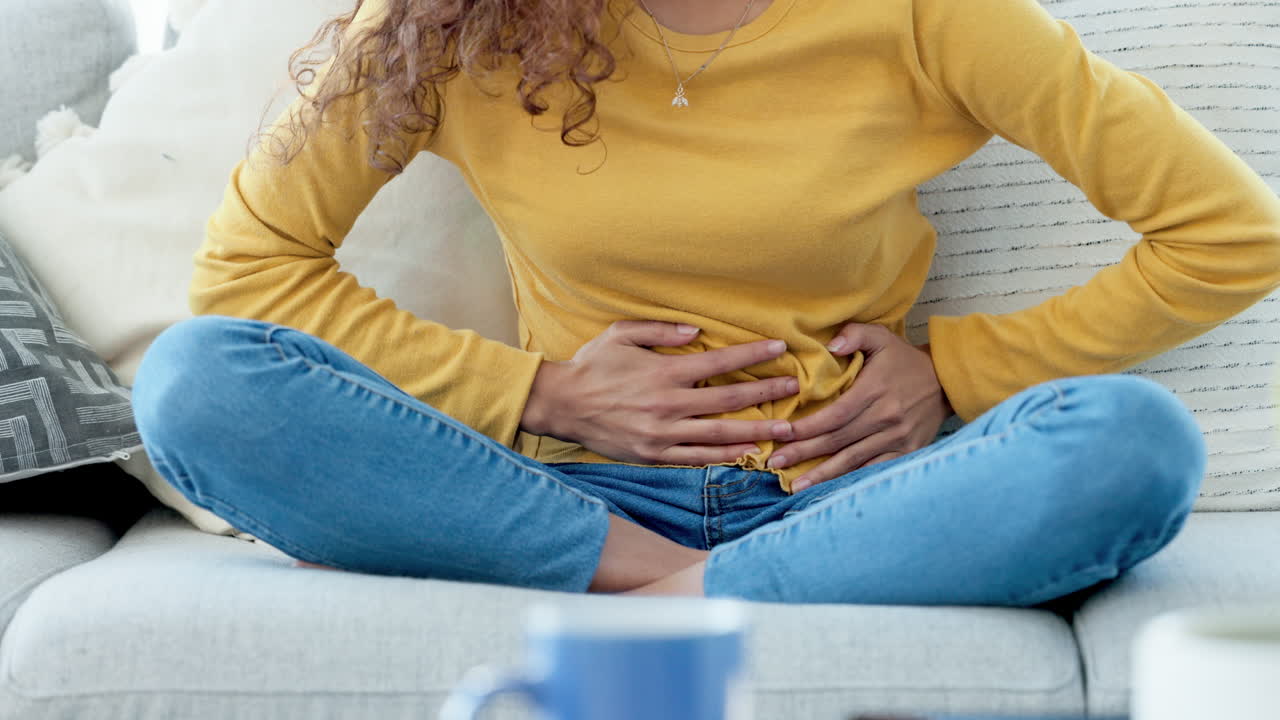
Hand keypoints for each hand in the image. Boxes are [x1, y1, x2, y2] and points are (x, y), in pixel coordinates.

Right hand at [521, 320, 800, 465]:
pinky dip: (724, 456)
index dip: (752, 355)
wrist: (560, 404)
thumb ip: (661, 331)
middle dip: (766, 394)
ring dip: (756, 431)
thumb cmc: (592, 365)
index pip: (719, 363)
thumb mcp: (622, 334)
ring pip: (719, 435)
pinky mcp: (654, 454)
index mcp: (664, 372)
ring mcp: (662, 433)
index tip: (779, 348)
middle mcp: (668, 404)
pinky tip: (747, 453)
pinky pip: (697, 457)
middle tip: (795, 389)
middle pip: (729, 401)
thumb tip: (698, 333)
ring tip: (786, 429)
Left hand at [767, 323, 953, 491]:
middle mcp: (885, 418)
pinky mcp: (907, 452)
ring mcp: (897, 438)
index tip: (781, 435)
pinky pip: (874, 469)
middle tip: (774, 463)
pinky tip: (830, 491)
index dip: (806, 427)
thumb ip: (855, 334)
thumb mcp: (881, 337)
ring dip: (822, 475)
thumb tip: (832, 344)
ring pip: (853, 460)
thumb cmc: (905, 360)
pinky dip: (851, 480)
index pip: (834, 415)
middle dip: (804, 453)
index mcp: (874, 391)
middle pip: (837, 440)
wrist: (947, 381)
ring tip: (795, 487)